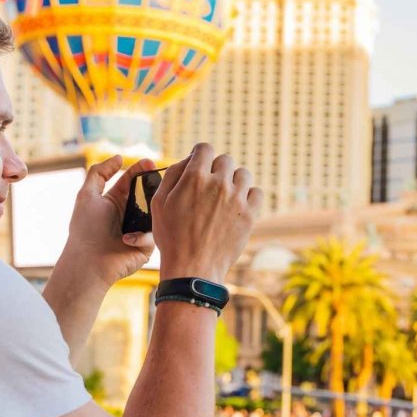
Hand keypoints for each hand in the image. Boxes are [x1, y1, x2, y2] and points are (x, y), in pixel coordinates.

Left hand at [57, 154, 156, 285]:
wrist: (89, 262)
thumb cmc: (85, 230)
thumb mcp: (87, 195)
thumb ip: (100, 172)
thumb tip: (119, 157)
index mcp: (116, 200)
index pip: (133, 179)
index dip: (141, 169)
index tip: (150, 162)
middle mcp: (129, 213)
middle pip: (148, 193)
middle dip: (154, 186)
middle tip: (158, 179)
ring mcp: (139, 229)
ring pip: (156, 213)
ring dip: (152, 209)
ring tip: (144, 210)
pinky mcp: (147, 246)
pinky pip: (153, 234)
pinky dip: (141, 235)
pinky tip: (126, 239)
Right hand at [150, 143, 261, 281]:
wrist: (193, 268)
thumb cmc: (172, 237)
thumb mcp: (159, 203)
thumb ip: (172, 175)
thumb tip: (188, 159)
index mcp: (194, 178)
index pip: (205, 148)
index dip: (201, 154)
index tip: (200, 164)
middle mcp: (218, 184)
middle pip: (225, 160)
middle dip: (216, 169)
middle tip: (209, 186)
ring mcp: (237, 199)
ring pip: (243, 174)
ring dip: (233, 181)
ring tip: (224, 196)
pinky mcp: (250, 215)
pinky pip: (257, 192)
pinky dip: (249, 196)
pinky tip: (238, 205)